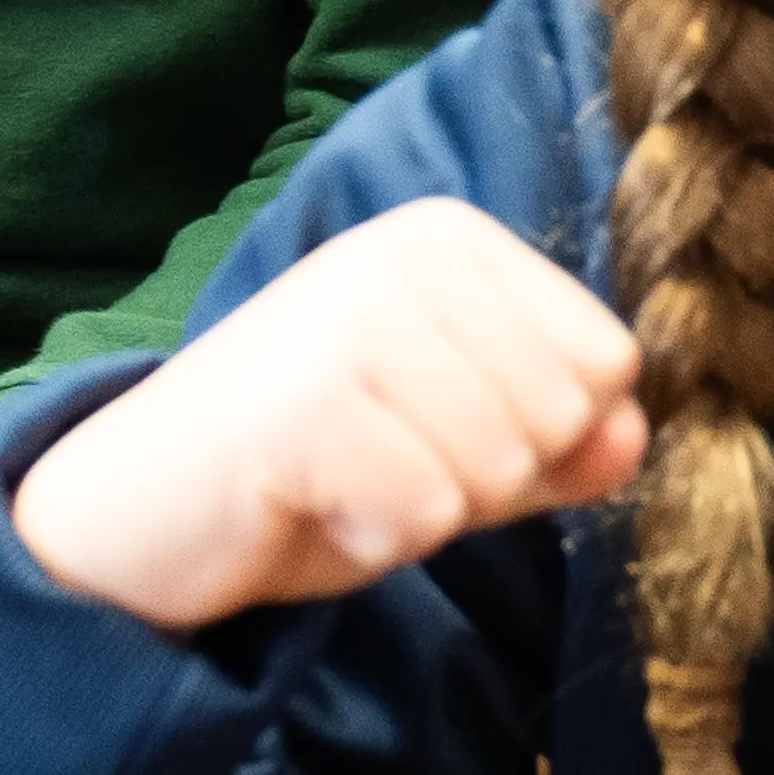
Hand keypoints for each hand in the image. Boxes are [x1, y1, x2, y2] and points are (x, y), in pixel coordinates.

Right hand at [7, 200, 646, 632]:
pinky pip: (423, 511)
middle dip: (479, 479)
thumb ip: (554, 441)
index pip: (604, 359)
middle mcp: (400, 249)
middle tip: (376, 460)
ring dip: (422, 510)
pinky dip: (372, 537)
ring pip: (495, 466)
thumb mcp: (456, 452)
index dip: (539, 433)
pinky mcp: (303, 398)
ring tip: (340, 479)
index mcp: (448, 237)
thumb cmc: (309, 468)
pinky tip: (307, 502)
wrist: (141, 506)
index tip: (432, 425)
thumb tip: (632, 433)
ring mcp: (347, 314)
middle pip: (559, 416)